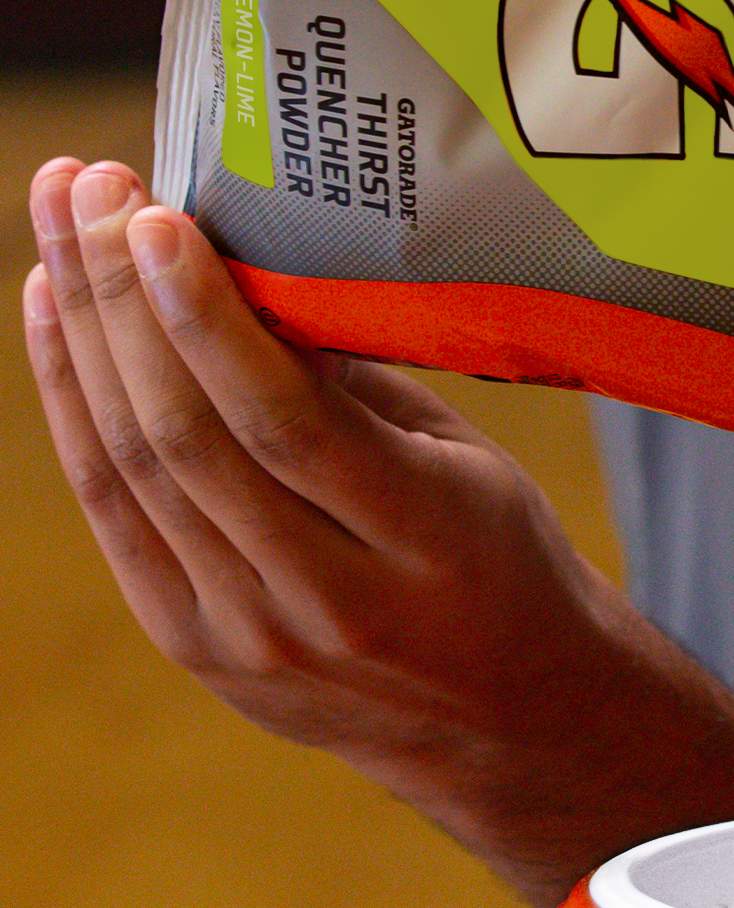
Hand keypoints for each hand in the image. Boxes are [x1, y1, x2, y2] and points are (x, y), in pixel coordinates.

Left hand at [23, 157, 733, 907]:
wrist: (505, 721)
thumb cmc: (498, 556)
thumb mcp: (467, 461)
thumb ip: (357, 382)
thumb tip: (244, 264)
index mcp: (422, 543)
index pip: (287, 426)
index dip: (206, 320)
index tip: (156, 216)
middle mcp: (323, 605)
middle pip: (187, 441)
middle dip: (120, 299)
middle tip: (88, 186)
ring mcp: (245, 639)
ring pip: (134, 469)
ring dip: (81, 335)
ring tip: (58, 223)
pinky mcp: (192, 648)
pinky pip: (113, 513)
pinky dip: (71, 407)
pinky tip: (54, 318)